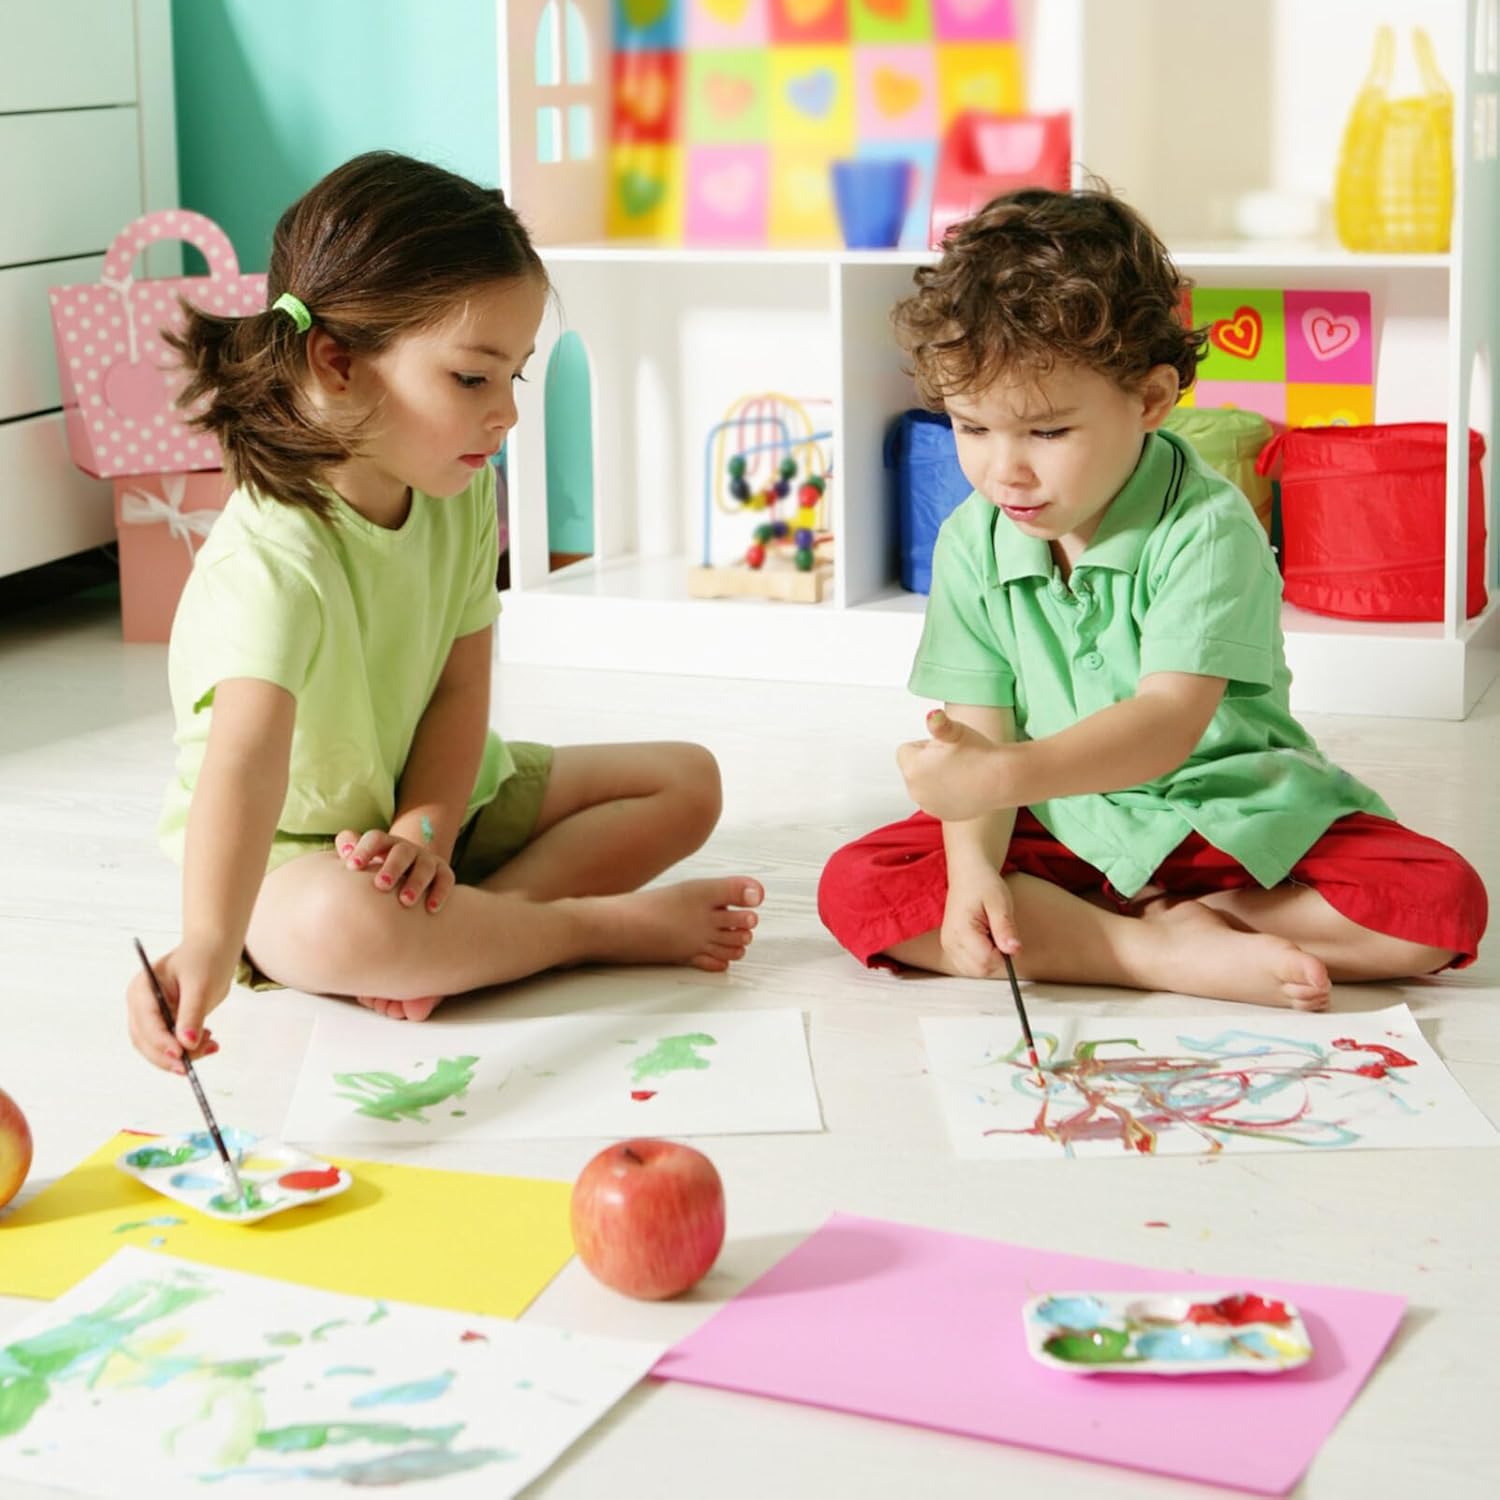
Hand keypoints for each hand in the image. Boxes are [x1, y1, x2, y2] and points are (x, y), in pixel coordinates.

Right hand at [127, 943, 228, 1072]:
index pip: (146, 1022)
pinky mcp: (164, 1021)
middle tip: (193, 1065)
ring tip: (211, 1045)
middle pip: (146, 1040)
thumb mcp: (201, 985)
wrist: (214, 948)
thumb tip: (187, 1045)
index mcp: (142, 988)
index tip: (180, 1053)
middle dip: (169, 1055)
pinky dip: (188, 1048)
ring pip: (157, 1046)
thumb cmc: (206, 959)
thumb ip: (192, 1014)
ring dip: (182, 1054)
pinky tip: (209, 1041)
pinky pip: (171, 1042)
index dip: (161, 1041)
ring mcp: (150, 1014)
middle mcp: (140, 1003)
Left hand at [336, 827, 454, 912]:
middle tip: (381, 885)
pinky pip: (445, 880)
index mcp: (385, 844)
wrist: (410, 871)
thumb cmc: (377, 871)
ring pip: (424, 866)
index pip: (376, 839)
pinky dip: (440, 893)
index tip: (352, 866)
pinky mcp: (443, 873)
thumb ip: (350, 851)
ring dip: (416, 883)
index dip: (365, 850)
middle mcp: (407, 849)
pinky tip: (431, 908)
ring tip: (405, 901)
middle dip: (392, 867)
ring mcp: (427, 860)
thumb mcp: (364, 860)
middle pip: (401, 852)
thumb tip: (344, 847)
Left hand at [898, 710, 1018, 821]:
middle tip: (954, 760)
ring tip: (959, 772)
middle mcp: (914, 790)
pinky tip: (961, 786)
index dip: (926, 745)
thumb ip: (939, 723)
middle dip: (927, 762)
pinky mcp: (940, 814)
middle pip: (914, 768)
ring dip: (934, 778)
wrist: (1000, 779)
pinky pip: (935, 799)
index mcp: (912, 768)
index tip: (945, 748)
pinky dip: (943, 793)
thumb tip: (932, 716)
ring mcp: (927, 805)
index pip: (907, 750)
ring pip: (924, 784)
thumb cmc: (978, 752)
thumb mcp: (957, 731)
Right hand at [940, 867, 1019, 978]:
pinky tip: (983, 940)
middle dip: (996, 958)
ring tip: (990, 934)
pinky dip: (980, 958)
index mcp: (961, 931)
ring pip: (975, 971)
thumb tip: (1014, 952)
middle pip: (981, 970)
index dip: (1004, 954)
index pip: (987, 961)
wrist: (967, 874)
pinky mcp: (950, 947)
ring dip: (988, 959)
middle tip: (998, 934)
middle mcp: (950, 942)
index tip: (1007, 936)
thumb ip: (1005, 928)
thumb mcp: (1001, 903)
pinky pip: (969, 966)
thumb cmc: (983, 884)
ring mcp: (948, 946)